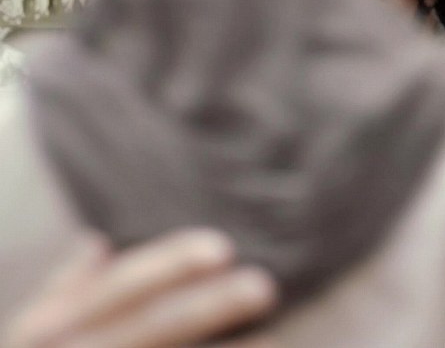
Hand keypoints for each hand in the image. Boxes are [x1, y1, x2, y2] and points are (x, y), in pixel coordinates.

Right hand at [3, 228, 276, 347]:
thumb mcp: (27, 337)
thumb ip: (61, 294)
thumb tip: (96, 242)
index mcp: (44, 334)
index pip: (117, 291)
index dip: (167, 267)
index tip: (223, 248)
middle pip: (147, 331)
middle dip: (205, 308)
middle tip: (263, 286)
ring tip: (281, 343)